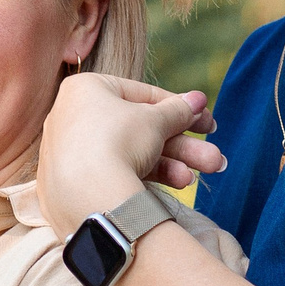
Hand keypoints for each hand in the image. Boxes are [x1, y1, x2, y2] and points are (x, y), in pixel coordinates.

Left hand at [35, 73, 225, 238]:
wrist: (87, 196)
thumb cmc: (118, 142)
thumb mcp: (155, 121)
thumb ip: (178, 110)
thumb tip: (197, 100)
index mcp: (84, 89)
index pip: (140, 94)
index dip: (179, 108)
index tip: (206, 121)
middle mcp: (71, 118)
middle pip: (139, 129)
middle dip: (183, 144)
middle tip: (215, 157)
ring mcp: (69, 153)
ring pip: (132, 153)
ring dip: (175, 162)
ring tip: (209, 170)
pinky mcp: (71, 185)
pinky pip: (114, 173)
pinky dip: (147, 176)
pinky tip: (181, 183)